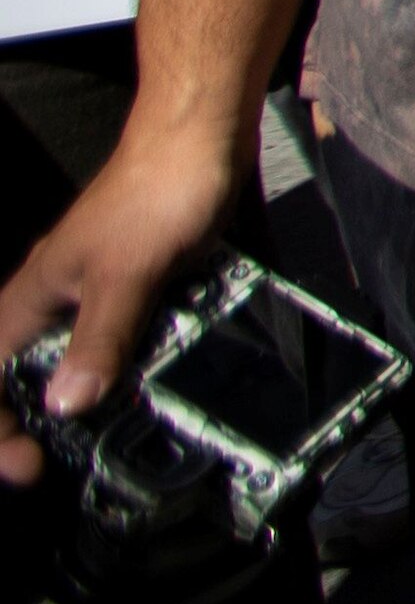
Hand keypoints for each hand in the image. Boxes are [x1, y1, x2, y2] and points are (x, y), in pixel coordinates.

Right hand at [0, 124, 240, 483]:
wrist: (202, 140)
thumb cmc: (155, 196)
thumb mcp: (126, 274)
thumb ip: (100, 337)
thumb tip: (66, 406)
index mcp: (29, 300)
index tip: (27, 464)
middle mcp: (51, 303)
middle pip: (23, 377)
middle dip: (35, 423)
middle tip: (64, 463)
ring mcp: (93, 296)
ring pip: (72, 363)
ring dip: (85, 400)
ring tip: (113, 440)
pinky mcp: (135, 288)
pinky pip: (117, 341)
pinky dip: (126, 369)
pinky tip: (155, 391)